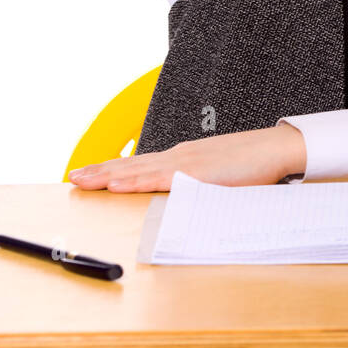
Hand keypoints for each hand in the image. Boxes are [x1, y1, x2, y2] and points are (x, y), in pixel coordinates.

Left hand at [68, 124, 307, 191]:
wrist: (275, 148)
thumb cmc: (253, 163)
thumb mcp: (218, 176)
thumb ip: (197, 185)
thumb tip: (183, 198)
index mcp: (182, 158)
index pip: (140, 165)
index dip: (113, 169)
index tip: (90, 173)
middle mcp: (178, 157)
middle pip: (131, 164)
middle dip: (99, 171)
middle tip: (72, 177)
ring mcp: (184, 163)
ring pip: (137, 170)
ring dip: (107, 176)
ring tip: (82, 180)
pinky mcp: (194, 173)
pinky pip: (157, 179)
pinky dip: (134, 182)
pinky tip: (116, 185)